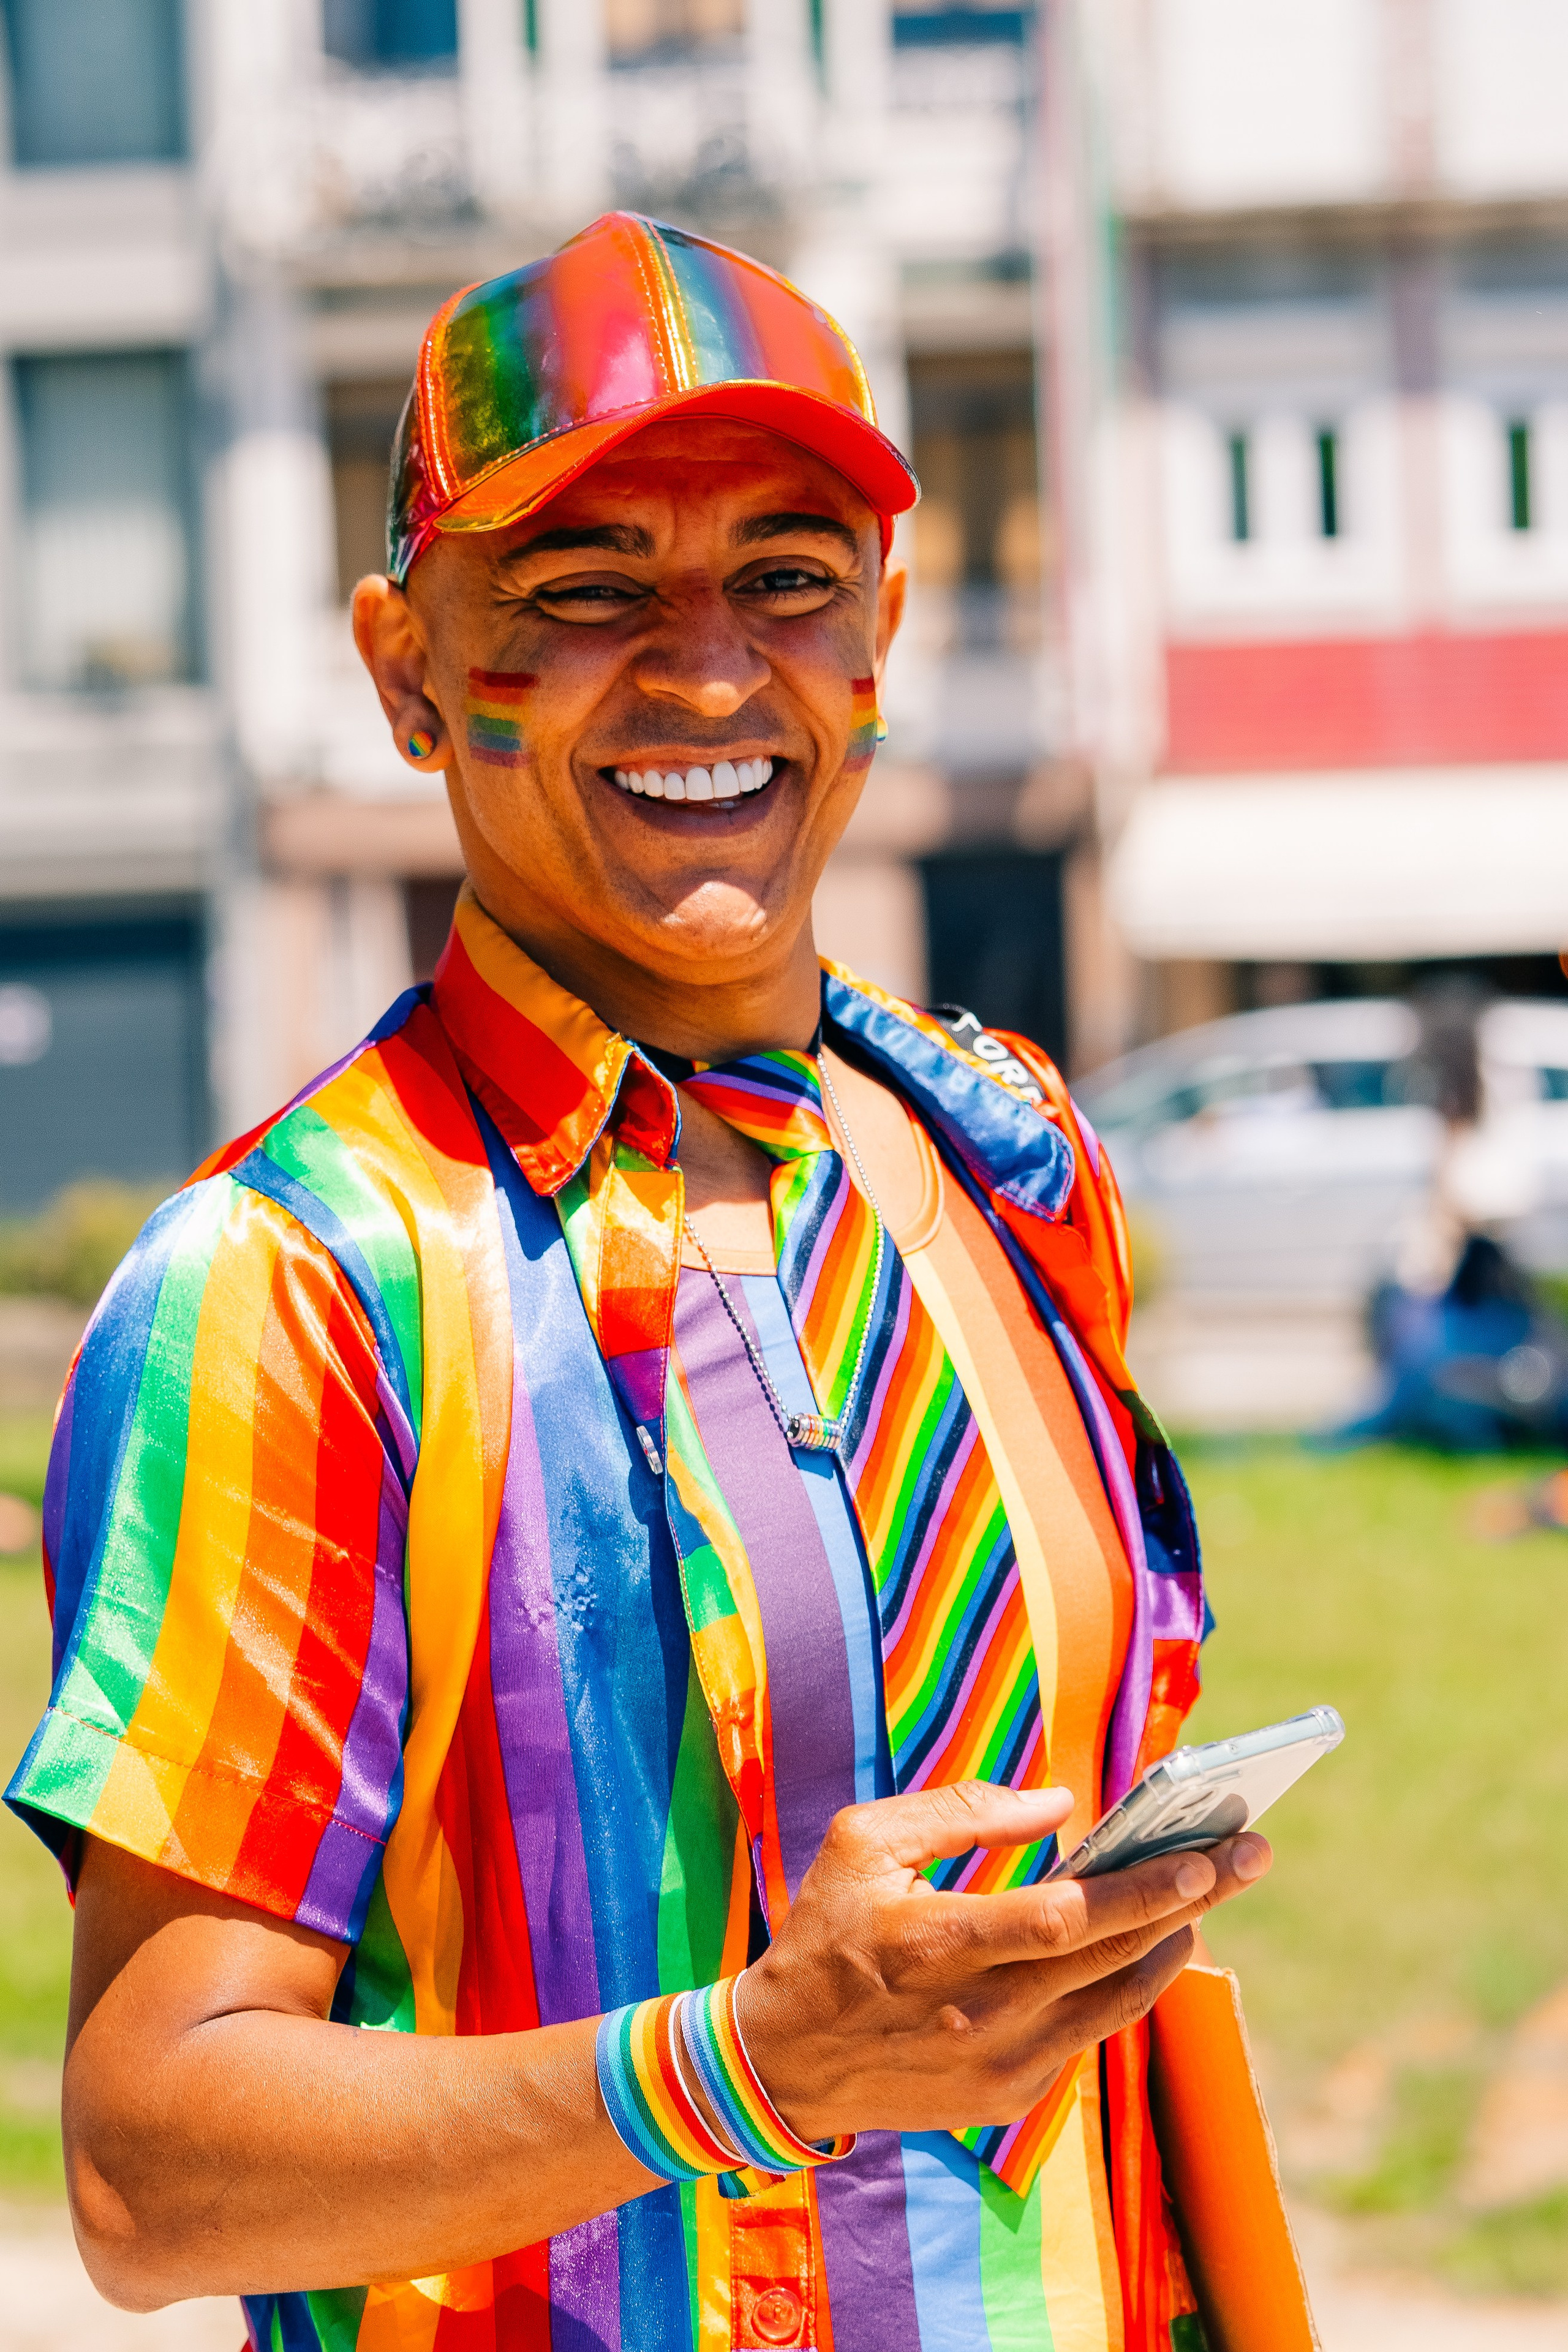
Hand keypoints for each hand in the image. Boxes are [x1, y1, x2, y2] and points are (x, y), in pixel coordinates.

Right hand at [738, 1781, 1270, 2143]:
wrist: (785, 2060)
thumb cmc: (826, 1930)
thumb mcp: (865, 1843)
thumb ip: (962, 1811)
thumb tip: (1062, 1803)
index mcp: (938, 1942)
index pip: (1063, 1917)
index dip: (1139, 1889)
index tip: (1202, 1855)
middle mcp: (978, 2012)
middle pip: (1108, 1955)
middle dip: (1188, 1900)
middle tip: (1250, 1856)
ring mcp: (998, 2064)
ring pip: (1113, 2003)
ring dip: (1170, 1946)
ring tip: (1210, 1896)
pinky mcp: (1007, 2097)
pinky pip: (1086, 2036)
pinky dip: (1123, 1988)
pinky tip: (1148, 1948)